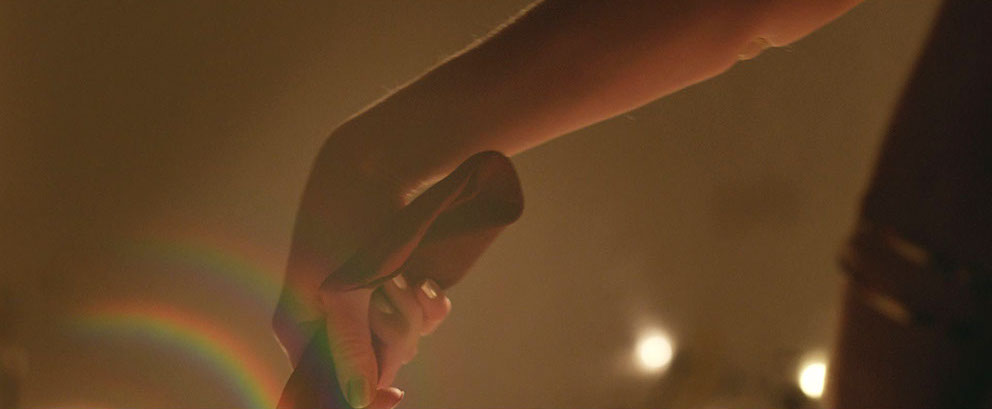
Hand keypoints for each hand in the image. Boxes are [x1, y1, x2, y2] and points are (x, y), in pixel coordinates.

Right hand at [272, 132, 446, 407]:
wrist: (376, 161)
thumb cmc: (347, 222)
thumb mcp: (345, 291)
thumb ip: (350, 348)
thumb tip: (355, 398)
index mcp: (300, 325)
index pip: (323, 384)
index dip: (362, 393)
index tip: (397, 397)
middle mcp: (329, 318)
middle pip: (369, 363)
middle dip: (396, 336)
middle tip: (397, 293)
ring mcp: (361, 301)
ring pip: (399, 338)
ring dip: (415, 314)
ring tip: (412, 276)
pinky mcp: (389, 285)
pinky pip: (415, 315)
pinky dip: (427, 301)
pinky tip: (428, 280)